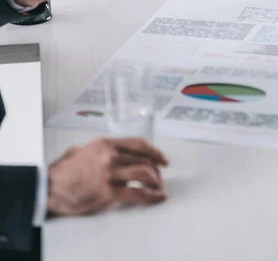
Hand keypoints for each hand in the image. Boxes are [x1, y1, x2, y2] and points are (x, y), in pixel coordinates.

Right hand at [47, 137, 167, 215]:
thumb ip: (98, 149)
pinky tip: (155, 198)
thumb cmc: (63, 171)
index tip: (162, 158)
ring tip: (158, 189)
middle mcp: (110, 156)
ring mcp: (110, 173)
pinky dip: (150, 197)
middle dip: (156, 170)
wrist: (50, 187)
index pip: (139, 144)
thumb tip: (108, 150)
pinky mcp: (108, 192)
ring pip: (144, 174)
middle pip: (144, 160)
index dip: (155, 151)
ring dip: (155, 183)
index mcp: (106, 144)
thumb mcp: (81, 150)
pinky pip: (136, 193)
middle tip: (160, 178)